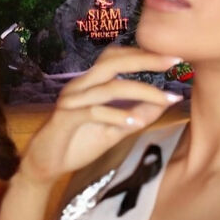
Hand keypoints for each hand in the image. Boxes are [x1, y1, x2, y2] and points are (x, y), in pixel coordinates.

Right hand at [19, 46, 181, 185]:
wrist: (44, 165)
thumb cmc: (76, 144)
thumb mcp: (113, 130)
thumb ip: (136, 115)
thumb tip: (164, 103)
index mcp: (90, 83)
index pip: (116, 58)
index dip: (143, 54)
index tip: (173, 58)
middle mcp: (80, 86)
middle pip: (113, 62)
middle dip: (146, 59)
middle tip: (175, 61)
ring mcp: (72, 100)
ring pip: (109, 88)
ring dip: (141, 92)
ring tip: (165, 99)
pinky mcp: (65, 118)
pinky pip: (94, 112)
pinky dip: (118, 116)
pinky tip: (136, 124)